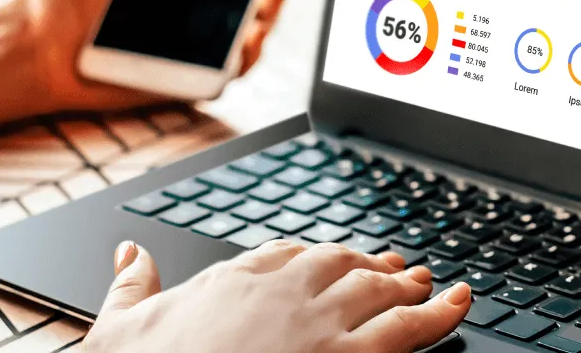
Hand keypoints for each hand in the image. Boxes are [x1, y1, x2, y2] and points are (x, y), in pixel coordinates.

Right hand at [84, 240, 470, 352]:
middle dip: (372, 265)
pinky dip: (441, 313)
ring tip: (432, 284)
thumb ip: (131, 286)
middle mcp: (285, 292)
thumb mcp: (119, 328)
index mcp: (235, 279)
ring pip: (379, 289)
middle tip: (397, 267)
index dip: (317, 256)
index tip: (332, 257)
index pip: (287, 254)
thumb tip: (127, 253)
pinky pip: (408, 329)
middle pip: (341, 264)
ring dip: (410, 285)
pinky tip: (461, 303)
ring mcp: (320, 323)